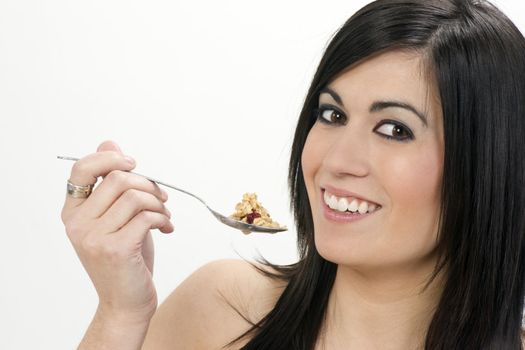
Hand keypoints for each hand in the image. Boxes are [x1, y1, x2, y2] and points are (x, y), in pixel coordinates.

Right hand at [61, 141, 173, 323]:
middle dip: (148, 184)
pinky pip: (147, 216)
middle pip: (118, 178)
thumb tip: (110, 142)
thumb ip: (112, 184)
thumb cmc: (125, 257)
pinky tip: (166, 228)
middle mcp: (77, 223)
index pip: (82, 169)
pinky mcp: (115, 249)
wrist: (126, 301)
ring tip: (165, 217)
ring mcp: (93, 237)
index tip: (134, 163)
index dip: (109, 158)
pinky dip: (163, 218)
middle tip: (162, 199)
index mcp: (73, 212)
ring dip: (159, 203)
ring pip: (135, 196)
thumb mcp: (118, 217)